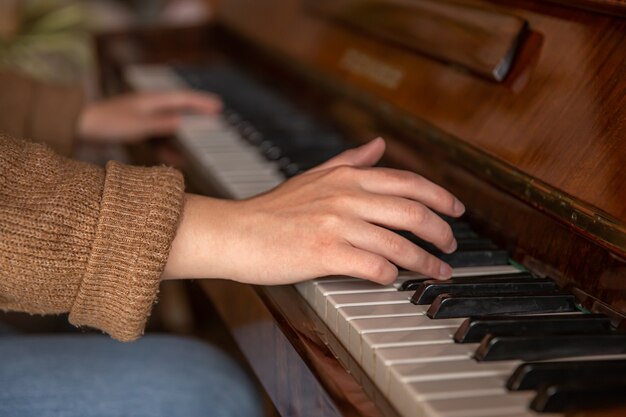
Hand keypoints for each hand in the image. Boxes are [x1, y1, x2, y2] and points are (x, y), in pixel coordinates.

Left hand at [77, 91, 220, 143]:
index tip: (218, 106)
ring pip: (169, 127)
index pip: (183, 99)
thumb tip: (184, 123)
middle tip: (215, 122)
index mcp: (152, 101)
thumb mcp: (139, 125)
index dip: (201, 102)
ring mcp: (142, 119)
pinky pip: (157, 139)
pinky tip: (175, 159)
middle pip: (179, 111)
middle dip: (197, 117)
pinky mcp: (135, 130)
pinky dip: (168, 147)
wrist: (79, 127)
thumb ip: (162, 124)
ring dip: (183, 137)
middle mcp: (149, 107)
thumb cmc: (108, 122)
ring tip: (198, 148)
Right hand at [162, 138, 464, 284]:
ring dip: (426, 261)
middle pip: (412, 211)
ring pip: (399, 243)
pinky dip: (391, 275)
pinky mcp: (325, 253)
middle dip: (441, 231)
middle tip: (452, 245)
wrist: (233, 232)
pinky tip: (395, 280)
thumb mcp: (313, 176)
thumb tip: (379, 145)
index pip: (408, 182)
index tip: (457, 211)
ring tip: (439, 271)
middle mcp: (346, 196)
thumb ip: (349, 161)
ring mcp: (337, 224)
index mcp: (346, 177)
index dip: (441, 197)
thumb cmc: (271, 210)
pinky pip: (374, 266)